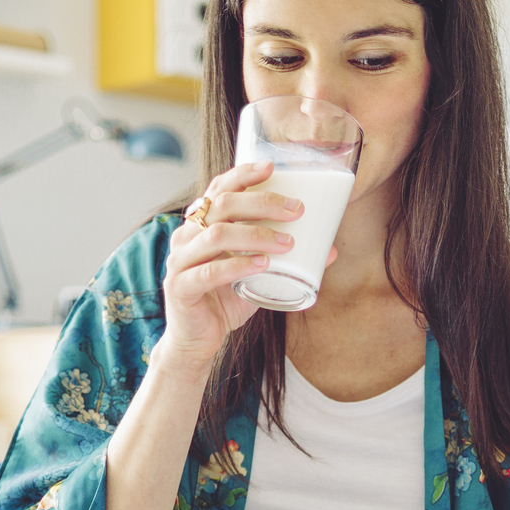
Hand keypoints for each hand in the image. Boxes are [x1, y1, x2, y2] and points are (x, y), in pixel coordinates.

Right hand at [157, 162, 330, 370]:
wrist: (198, 340)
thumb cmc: (225, 301)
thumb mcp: (258, 275)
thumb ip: (285, 259)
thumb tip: (330, 249)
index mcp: (200, 225)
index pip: (219, 189)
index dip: (243, 174)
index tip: (272, 168)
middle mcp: (186, 237)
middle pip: (222, 205)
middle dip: (263, 203)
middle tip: (296, 210)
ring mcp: (179, 261)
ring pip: (216, 234)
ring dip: (256, 234)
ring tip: (287, 242)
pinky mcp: (179, 288)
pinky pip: (208, 272)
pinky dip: (237, 266)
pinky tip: (261, 265)